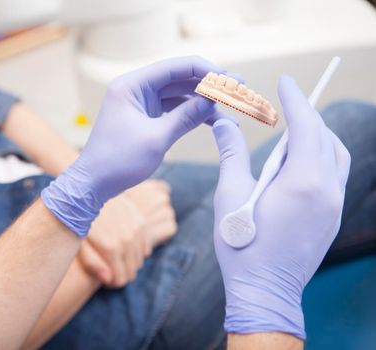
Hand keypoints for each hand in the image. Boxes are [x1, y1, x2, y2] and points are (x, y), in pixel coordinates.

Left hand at [42, 57, 223, 235]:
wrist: (94, 184)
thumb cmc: (118, 161)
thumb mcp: (156, 139)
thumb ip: (186, 117)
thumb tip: (212, 100)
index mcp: (131, 86)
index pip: (175, 67)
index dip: (206, 71)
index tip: (231, 80)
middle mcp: (135, 89)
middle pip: (179, 79)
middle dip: (209, 86)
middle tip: (238, 92)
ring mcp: (139, 103)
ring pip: (178, 95)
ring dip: (203, 103)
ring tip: (230, 112)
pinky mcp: (143, 117)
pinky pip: (172, 109)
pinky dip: (190, 114)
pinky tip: (212, 120)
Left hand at [78, 195, 146, 286]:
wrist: (91, 188)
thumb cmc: (79, 217)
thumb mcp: (79, 242)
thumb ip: (93, 262)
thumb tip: (108, 279)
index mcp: (111, 248)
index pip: (120, 280)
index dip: (111, 281)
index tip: (104, 276)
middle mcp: (128, 240)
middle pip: (131, 272)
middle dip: (120, 273)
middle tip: (108, 267)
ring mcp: (137, 230)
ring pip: (139, 261)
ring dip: (128, 262)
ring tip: (114, 256)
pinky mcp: (141, 222)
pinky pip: (145, 248)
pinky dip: (136, 250)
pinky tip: (123, 245)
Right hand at [211, 76, 349, 338]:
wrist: (265, 290)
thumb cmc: (243, 244)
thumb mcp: (230, 194)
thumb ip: (232, 154)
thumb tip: (223, 124)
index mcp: (303, 181)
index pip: (306, 126)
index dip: (296, 99)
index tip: (287, 80)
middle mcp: (327, 189)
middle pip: (325, 137)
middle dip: (307, 116)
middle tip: (286, 103)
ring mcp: (335, 205)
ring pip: (336, 155)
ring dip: (318, 136)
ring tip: (292, 131)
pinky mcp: (333, 217)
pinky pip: (335, 175)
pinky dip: (320, 158)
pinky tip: (298, 163)